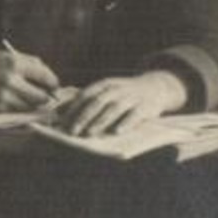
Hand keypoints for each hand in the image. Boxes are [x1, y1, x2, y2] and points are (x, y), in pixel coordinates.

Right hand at [0, 48, 61, 111]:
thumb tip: (50, 81)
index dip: (53, 83)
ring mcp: (2, 96)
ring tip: (30, 98)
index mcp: (14, 63)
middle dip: (46, 98)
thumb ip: (31, 64)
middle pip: (40, 97)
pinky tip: (14, 100)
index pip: (45, 77)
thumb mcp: (9, 56)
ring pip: (29, 107)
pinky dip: (18, 107)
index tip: (54, 86)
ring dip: (32, 104)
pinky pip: (16, 112)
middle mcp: (9, 81)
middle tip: (46, 97)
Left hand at [57, 71, 187, 136]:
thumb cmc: (124, 93)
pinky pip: (134, 115)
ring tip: (89, 133)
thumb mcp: (107, 90)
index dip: (73, 107)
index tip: (62, 120)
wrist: (156, 87)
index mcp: (105, 84)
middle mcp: (117, 89)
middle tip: (72, 131)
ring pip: (114, 109)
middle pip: (98, 102)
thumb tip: (61, 112)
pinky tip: (117, 132)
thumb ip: (88, 99)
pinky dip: (125, 123)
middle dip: (84, 117)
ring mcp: (131, 97)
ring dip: (100, 121)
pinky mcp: (145, 107)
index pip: (86, 94)